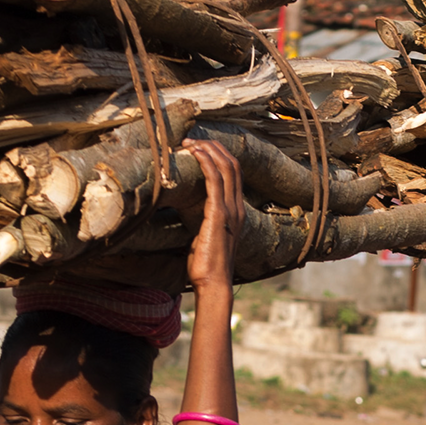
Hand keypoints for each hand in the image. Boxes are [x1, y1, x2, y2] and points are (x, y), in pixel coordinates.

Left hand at [186, 136, 243, 291]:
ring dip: (207, 151)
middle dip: (213, 147)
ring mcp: (230, 211)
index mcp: (237, 212)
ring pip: (225, 168)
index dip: (219, 156)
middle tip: (192, 140)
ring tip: (190, 143)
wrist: (214, 283)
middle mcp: (237, 208)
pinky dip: (206, 163)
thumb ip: (204, 222)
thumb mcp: (207, 237)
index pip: (234, 174)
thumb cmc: (207, 266)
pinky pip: (215, 181)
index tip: (200, 147)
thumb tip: (188, 212)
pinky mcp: (218, 215)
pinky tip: (195, 154)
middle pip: (232, 165)